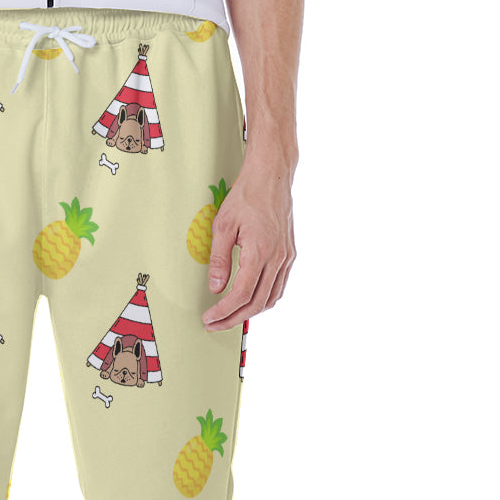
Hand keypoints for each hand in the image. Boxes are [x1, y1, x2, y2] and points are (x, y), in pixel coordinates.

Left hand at [203, 146, 296, 330]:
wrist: (273, 175)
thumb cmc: (247, 195)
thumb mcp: (222, 226)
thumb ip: (218, 260)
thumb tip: (215, 288)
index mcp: (260, 252)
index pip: (240, 295)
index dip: (223, 311)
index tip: (209, 318)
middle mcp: (277, 258)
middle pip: (256, 303)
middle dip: (234, 318)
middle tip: (214, 324)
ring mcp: (287, 258)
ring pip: (271, 299)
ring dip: (250, 313)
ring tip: (230, 316)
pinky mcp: (290, 254)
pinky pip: (279, 287)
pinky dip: (264, 300)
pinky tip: (250, 301)